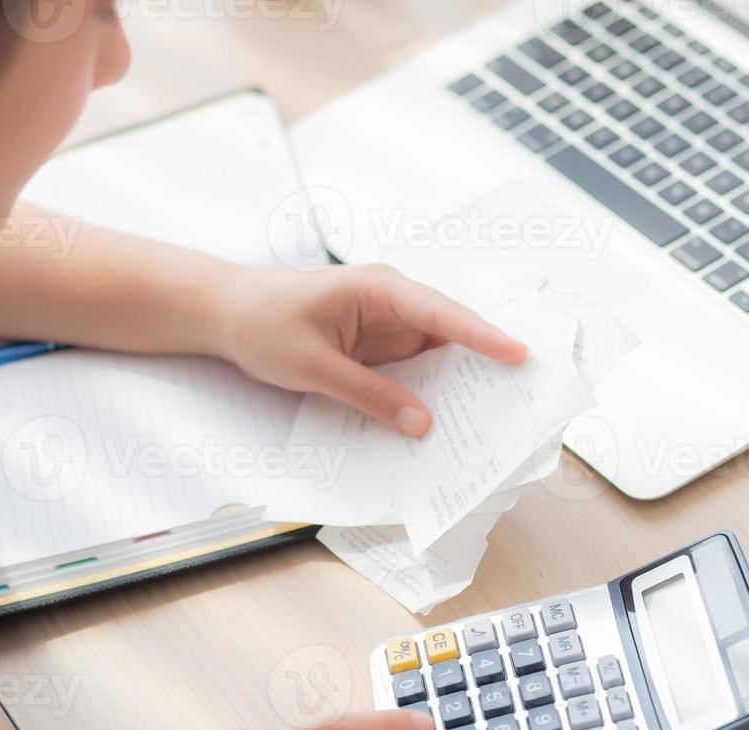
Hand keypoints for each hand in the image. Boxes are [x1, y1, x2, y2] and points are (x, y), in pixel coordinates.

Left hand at [214, 264, 528, 435]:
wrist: (225, 313)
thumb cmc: (262, 324)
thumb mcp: (312, 366)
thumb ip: (368, 394)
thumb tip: (421, 422)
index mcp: (378, 289)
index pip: (441, 313)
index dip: (482, 336)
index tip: (518, 354)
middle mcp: (392, 302)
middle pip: (450, 332)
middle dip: (484, 361)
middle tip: (523, 392)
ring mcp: (387, 325)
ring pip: (437, 355)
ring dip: (459, 383)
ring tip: (494, 415)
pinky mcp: (378, 346)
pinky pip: (414, 370)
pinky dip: (429, 392)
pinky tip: (444, 419)